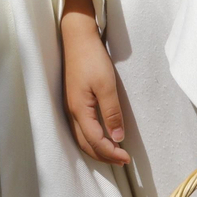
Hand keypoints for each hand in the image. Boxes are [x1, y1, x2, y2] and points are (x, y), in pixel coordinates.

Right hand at [60, 0, 129, 164]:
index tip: (127, 158)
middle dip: (103, 155)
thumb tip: (117, 137)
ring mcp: (69, 106)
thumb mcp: (107, 85)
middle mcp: (71, 112)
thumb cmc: (92, 58)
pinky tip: (99, 135)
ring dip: (96, 148)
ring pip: (80, 137)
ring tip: (112, 152)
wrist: (77, 37)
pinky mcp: (71, 99)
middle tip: (122, 159)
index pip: (95, 141)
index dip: (111, 153)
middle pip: (85, 144)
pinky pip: (79, 128)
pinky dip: (90, 138)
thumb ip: (112, 112)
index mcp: (79, 110)